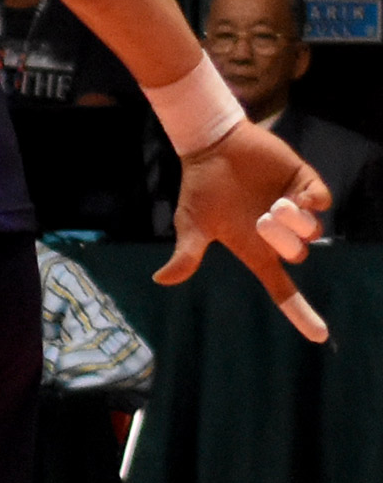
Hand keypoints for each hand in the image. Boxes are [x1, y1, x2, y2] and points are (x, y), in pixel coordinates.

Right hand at [156, 120, 331, 340]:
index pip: (282, 289)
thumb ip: (186, 254)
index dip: (300, 312)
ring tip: (277, 204)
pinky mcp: (303, 183)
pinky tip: (297, 195)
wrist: (210, 146)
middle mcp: (280, 235)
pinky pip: (322, 201)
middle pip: (297, 254)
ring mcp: (293, 209)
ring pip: (312, 229)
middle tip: (263, 220)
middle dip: (283, 241)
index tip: (319, 336)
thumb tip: (161, 280)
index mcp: (256, 250)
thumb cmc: (199, 188)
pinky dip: (314, 202)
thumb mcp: (191, 224)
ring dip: (297, 221)